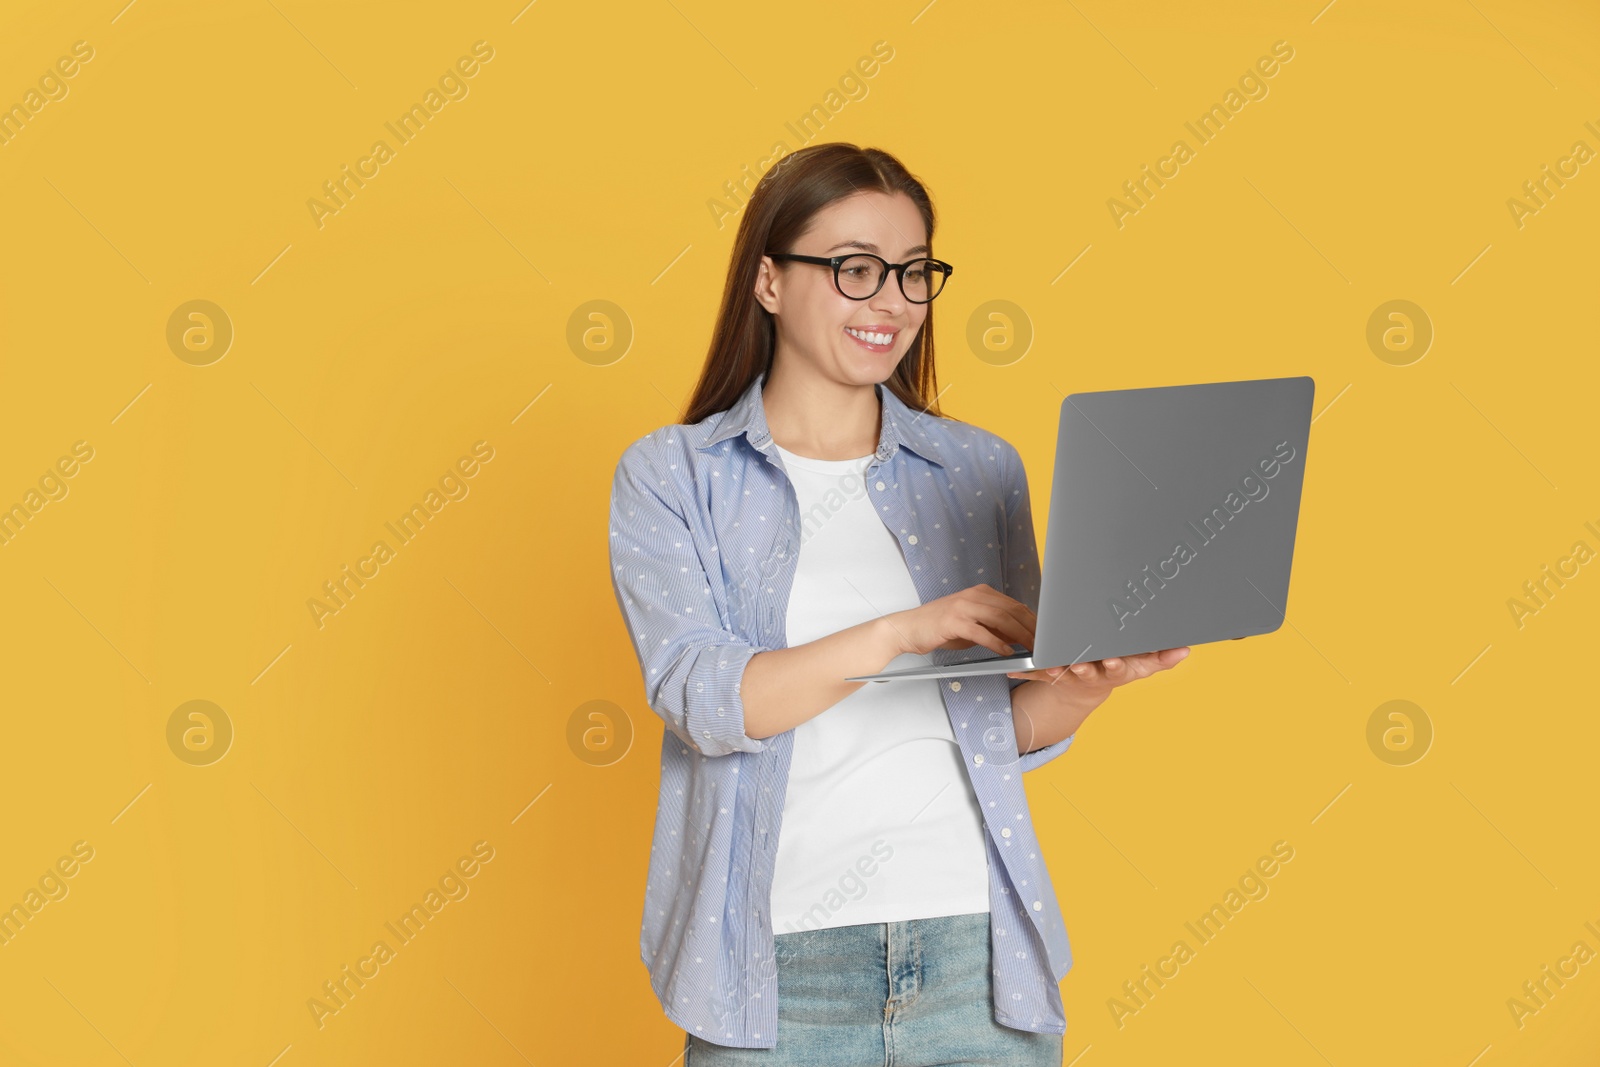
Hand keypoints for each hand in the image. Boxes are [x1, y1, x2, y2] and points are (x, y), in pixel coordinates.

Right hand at [883, 584, 1034, 658]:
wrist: (908, 628)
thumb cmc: (939, 628)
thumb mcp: (971, 624)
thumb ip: (993, 626)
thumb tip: (1018, 636)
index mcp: (980, 593)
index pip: (1014, 604)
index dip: (1033, 620)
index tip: (1045, 635)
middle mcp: (974, 596)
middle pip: (1011, 610)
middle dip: (1031, 628)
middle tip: (1044, 645)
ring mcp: (963, 607)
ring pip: (1001, 619)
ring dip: (1020, 635)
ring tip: (1031, 649)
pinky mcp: (953, 621)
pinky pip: (981, 632)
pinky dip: (997, 643)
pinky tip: (1007, 652)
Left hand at [1007, 646, 1190, 689]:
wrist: (1083, 690)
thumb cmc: (1115, 669)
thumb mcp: (1140, 666)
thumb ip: (1161, 658)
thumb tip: (1185, 650)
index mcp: (1116, 670)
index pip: (1119, 669)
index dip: (1115, 665)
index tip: (1112, 661)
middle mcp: (1094, 674)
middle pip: (1089, 671)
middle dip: (1085, 668)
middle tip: (1079, 664)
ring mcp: (1073, 675)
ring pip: (1064, 672)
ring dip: (1056, 669)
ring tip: (1049, 664)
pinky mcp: (1052, 674)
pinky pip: (1038, 672)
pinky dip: (1026, 670)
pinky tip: (1012, 667)